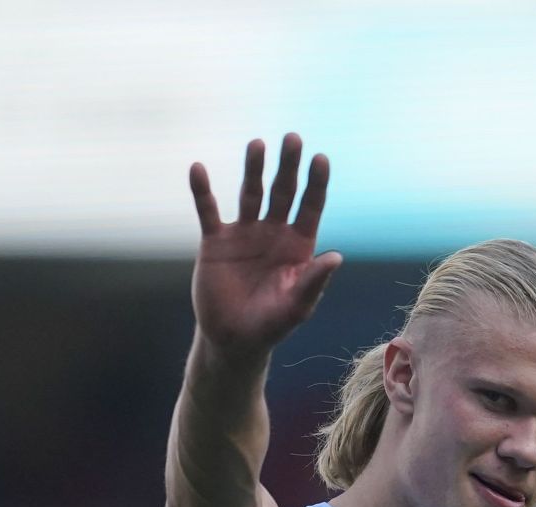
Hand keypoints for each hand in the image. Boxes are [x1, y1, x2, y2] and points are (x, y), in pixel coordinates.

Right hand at [187, 134, 341, 359]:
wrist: (233, 340)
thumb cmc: (271, 325)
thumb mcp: (296, 306)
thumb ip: (313, 281)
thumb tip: (337, 257)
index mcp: (298, 245)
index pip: (310, 207)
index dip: (316, 183)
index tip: (321, 159)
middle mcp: (273, 233)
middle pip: (282, 192)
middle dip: (288, 166)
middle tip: (292, 138)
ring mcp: (244, 234)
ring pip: (250, 194)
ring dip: (253, 169)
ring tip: (257, 144)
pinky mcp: (215, 241)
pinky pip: (208, 211)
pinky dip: (202, 191)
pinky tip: (198, 169)